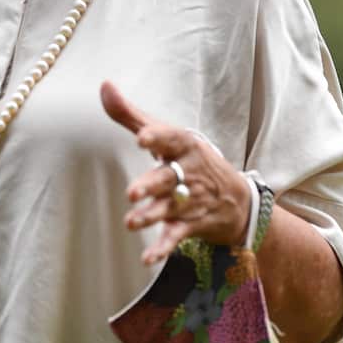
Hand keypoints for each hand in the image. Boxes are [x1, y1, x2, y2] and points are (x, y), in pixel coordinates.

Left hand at [100, 80, 250, 264]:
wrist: (238, 198)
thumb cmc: (189, 159)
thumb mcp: (165, 134)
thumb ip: (130, 114)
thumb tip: (104, 85)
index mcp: (184, 146)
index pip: (172, 138)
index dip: (157, 137)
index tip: (141, 138)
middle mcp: (190, 172)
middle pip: (169, 178)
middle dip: (152, 185)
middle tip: (132, 192)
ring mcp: (192, 200)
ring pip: (170, 208)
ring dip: (151, 216)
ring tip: (131, 222)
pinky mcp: (192, 224)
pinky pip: (177, 236)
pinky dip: (163, 248)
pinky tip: (147, 257)